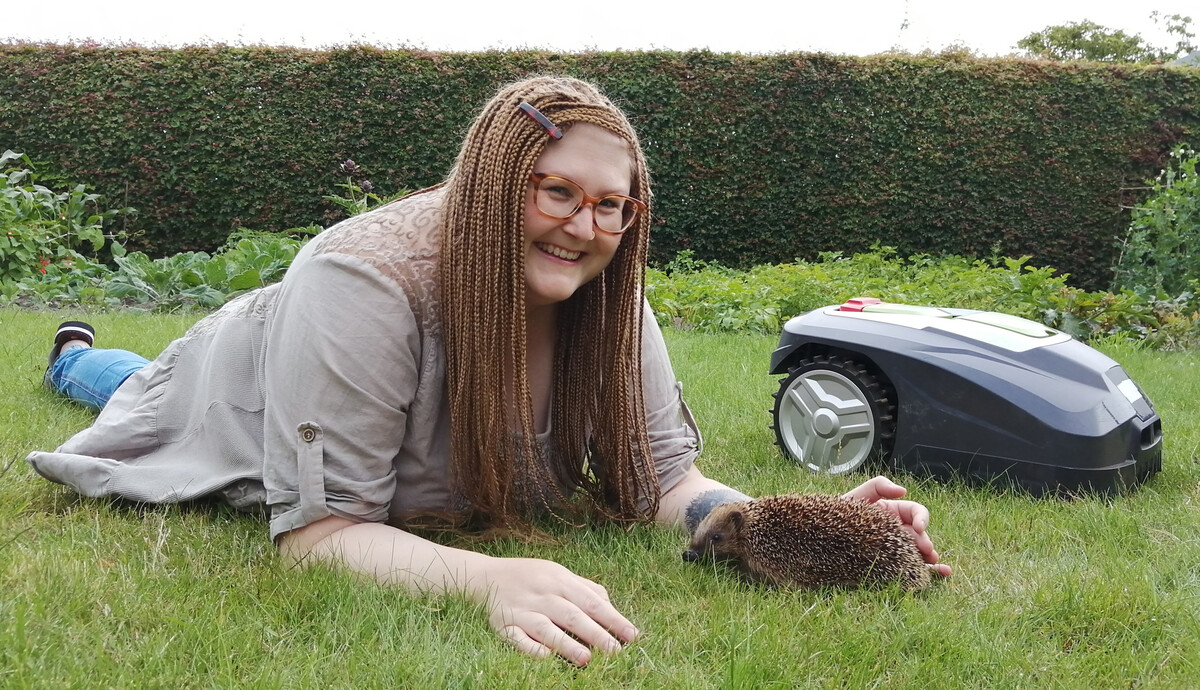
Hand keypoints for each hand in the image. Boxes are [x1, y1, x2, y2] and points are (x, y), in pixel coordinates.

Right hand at [470, 556, 638, 665]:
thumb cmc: (530, 577)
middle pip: (572, 614)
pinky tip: (544, 657)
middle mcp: (542, 594)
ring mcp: (522, 609)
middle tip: (616, 652)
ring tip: (586, 660)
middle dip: (596, 634)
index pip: (592, 601)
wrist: (486, 575)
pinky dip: (529, 647)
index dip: (613, 618)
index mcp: (560, 580)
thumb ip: (584, 588)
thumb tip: (611, 607)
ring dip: (566, 644)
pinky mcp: (502, 623)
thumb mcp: (558, 573)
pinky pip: (516, 637)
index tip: (632, 635)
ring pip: (546, 627)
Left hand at [842, 476, 951, 577]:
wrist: (824, 533)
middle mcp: (897, 529)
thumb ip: (879, 486)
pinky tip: (940, 573)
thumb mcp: (859, 494)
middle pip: (919, 535)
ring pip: (918, 551)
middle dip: (925, 541)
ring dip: (929, 557)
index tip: (920, 527)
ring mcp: (895, 547)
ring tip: (934, 563)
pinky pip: (911, 566)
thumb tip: (903, 491)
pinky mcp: (890, 563)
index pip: (916, 512)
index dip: (922, 519)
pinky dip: (929, 570)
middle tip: (927, 550)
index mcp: (894, 512)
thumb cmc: (840, 513)